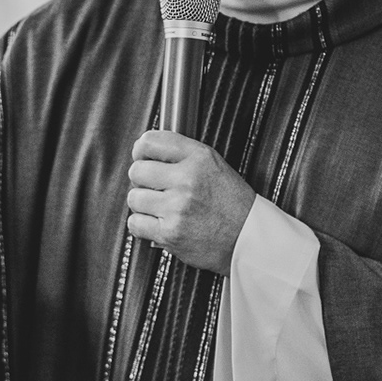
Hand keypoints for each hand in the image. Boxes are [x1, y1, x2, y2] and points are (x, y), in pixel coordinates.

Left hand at [125, 130, 256, 274]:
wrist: (247, 238)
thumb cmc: (232, 204)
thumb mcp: (215, 165)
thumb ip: (182, 155)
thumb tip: (144, 150)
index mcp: (199, 158)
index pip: (150, 142)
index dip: (141, 151)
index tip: (142, 158)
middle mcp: (187, 180)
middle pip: (137, 171)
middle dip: (142, 180)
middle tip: (154, 188)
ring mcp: (177, 208)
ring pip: (134, 198)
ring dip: (143, 205)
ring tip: (160, 208)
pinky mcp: (170, 233)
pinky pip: (135, 223)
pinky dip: (142, 225)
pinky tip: (158, 223)